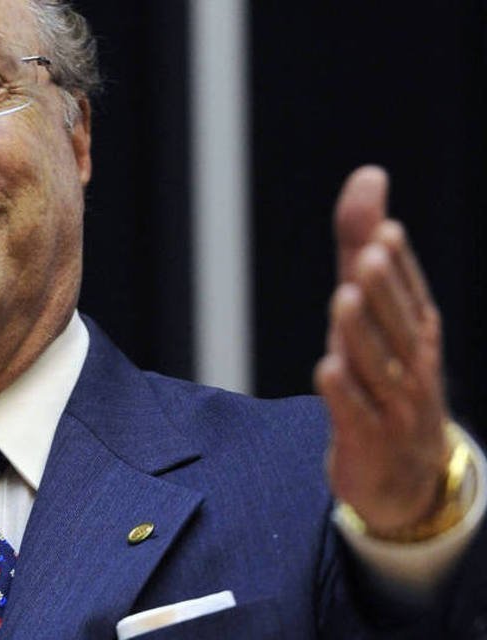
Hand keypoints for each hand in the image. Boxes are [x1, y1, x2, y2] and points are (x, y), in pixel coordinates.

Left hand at [314, 165, 449, 535]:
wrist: (405, 471)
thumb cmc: (385, 372)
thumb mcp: (375, 309)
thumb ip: (362, 245)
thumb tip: (369, 174)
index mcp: (417, 331)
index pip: (411, 295)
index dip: (399, 267)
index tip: (384, 233)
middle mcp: (411, 365)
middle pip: (398, 325)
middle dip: (384, 291)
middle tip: (370, 256)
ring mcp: (392, 405)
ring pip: (378, 366)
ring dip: (361, 333)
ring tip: (344, 297)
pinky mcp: (365, 438)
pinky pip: (355, 415)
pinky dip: (343, 394)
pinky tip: (328, 368)